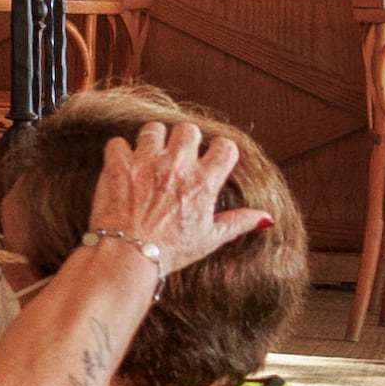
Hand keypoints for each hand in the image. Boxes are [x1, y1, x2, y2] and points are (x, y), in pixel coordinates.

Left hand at [83, 119, 274, 281]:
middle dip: (185, 139)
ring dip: (152, 140)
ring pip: (154, 129)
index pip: (225, 147)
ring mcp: (146, 163)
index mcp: (204, 182)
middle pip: (188, 129)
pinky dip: (119, 151)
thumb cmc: (170, 250)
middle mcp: (177, 166)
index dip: (219, 150)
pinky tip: (123, 164)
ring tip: (150, 155)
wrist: (128, 256)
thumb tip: (267, 218)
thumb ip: (239, 222)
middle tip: (177, 155)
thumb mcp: (210, 238)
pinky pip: (118, 142)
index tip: (211, 158)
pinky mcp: (119, 166)